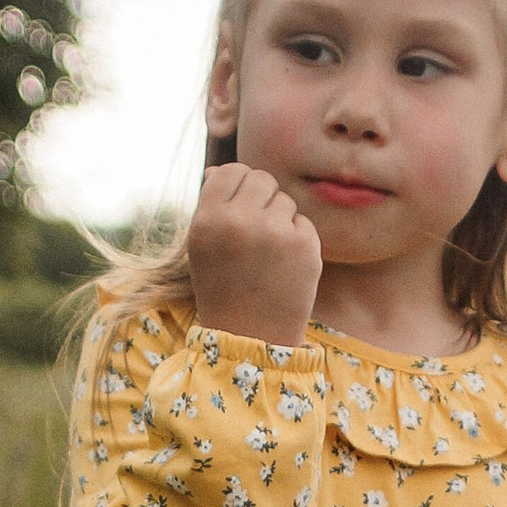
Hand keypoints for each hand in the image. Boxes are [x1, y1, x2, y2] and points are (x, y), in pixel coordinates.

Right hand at [186, 161, 323, 345]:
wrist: (250, 336)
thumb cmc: (223, 288)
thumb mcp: (202, 247)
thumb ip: (211, 205)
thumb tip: (217, 170)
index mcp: (208, 219)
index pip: (231, 171)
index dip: (238, 185)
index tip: (241, 207)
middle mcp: (240, 221)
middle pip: (262, 179)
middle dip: (262, 198)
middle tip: (257, 230)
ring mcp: (274, 232)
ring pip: (285, 200)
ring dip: (280, 219)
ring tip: (267, 254)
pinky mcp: (304, 246)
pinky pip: (303, 223)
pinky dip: (297, 239)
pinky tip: (284, 265)